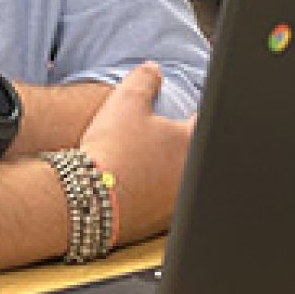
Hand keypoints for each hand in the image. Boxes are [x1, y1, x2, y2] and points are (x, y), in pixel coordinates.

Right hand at [78, 62, 195, 246]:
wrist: (89, 199)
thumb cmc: (112, 149)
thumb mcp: (126, 101)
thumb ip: (146, 79)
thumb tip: (153, 69)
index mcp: (190, 143)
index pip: (205, 122)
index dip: (197, 113)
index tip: (189, 111)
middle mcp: (191, 175)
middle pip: (196, 153)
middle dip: (184, 143)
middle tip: (165, 136)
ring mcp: (178, 202)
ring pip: (183, 181)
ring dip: (171, 170)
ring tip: (148, 161)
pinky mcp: (161, 223)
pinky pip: (166, 203)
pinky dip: (156, 193)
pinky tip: (137, 186)